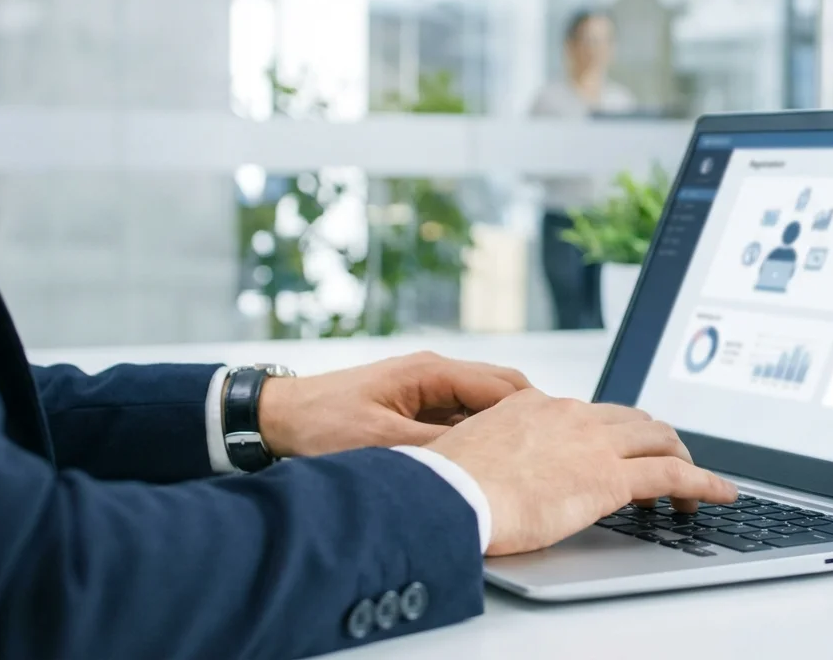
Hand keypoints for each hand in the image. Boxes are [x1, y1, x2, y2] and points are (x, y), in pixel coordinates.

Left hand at [257, 352, 531, 456]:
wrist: (277, 418)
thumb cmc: (320, 425)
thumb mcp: (383, 443)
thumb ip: (438, 448)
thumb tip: (486, 458)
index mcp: (431, 371)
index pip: (504, 386)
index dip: (535, 413)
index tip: (555, 440)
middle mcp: (434, 372)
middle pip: (502, 390)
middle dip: (528, 419)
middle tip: (549, 454)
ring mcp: (426, 388)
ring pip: (483, 404)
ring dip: (503, 429)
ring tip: (524, 461)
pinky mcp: (415, 405)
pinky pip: (461, 416)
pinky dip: (479, 435)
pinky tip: (486, 462)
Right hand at [426, 389, 737, 556]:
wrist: (449, 496)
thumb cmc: (447, 487)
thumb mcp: (471, 455)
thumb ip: (495, 452)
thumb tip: (494, 471)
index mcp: (535, 406)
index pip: (590, 412)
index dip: (614, 432)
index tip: (620, 448)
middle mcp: (570, 414)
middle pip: (633, 419)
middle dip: (656, 441)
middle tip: (666, 463)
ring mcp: (594, 442)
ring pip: (660, 440)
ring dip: (682, 460)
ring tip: (694, 486)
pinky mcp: (611, 477)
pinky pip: (675, 474)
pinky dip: (705, 483)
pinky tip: (720, 495)